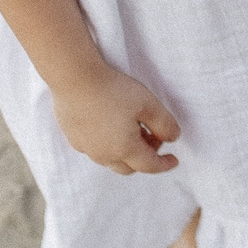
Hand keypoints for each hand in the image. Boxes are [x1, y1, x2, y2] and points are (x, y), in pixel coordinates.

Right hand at [53, 65, 181, 175]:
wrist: (74, 80)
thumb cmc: (113, 90)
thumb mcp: (148, 104)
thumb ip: (164, 124)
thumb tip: (173, 138)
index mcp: (124, 149)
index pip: (149, 166)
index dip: (164, 164)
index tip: (174, 161)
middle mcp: (104, 155)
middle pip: (129, 167)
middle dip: (145, 157)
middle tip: (154, 137)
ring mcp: (86, 148)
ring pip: (111, 160)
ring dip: (126, 152)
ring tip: (134, 129)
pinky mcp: (73, 138)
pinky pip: (95, 150)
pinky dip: (109, 145)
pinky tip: (112, 126)